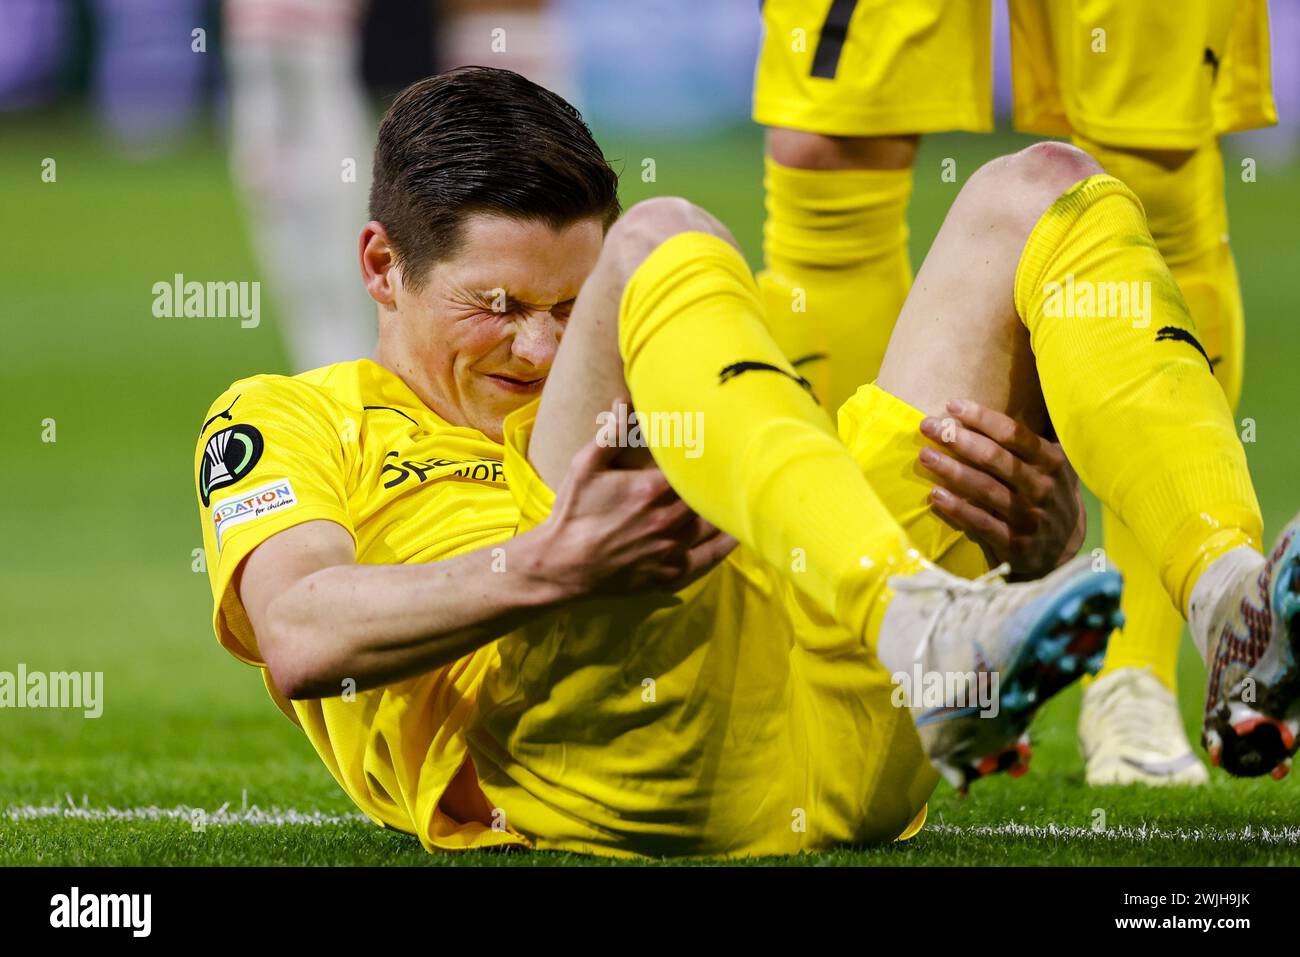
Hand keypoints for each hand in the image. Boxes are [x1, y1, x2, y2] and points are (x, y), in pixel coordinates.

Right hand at [533, 433, 736, 597]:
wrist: (561, 565)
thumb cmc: (573, 513)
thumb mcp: (585, 466)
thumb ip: (611, 432)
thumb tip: (626, 400)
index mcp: (651, 489)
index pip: (694, 466)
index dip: (709, 454)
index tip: (723, 443)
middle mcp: (668, 519)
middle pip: (710, 495)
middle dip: (721, 480)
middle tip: (741, 466)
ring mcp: (672, 549)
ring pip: (714, 524)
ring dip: (726, 509)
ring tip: (742, 493)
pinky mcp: (672, 574)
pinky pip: (710, 558)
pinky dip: (726, 544)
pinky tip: (738, 532)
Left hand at [917, 399, 1084, 579]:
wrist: (1064, 548)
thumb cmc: (1048, 492)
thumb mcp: (1055, 464)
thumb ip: (1035, 437)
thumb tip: (1025, 390)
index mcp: (1051, 461)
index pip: (1013, 434)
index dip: (981, 418)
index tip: (952, 406)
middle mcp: (1042, 487)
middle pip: (994, 458)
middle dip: (958, 439)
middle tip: (928, 426)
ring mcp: (1028, 516)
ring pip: (985, 489)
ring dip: (951, 470)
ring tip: (925, 456)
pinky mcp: (1014, 543)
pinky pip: (981, 523)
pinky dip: (957, 509)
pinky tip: (935, 495)